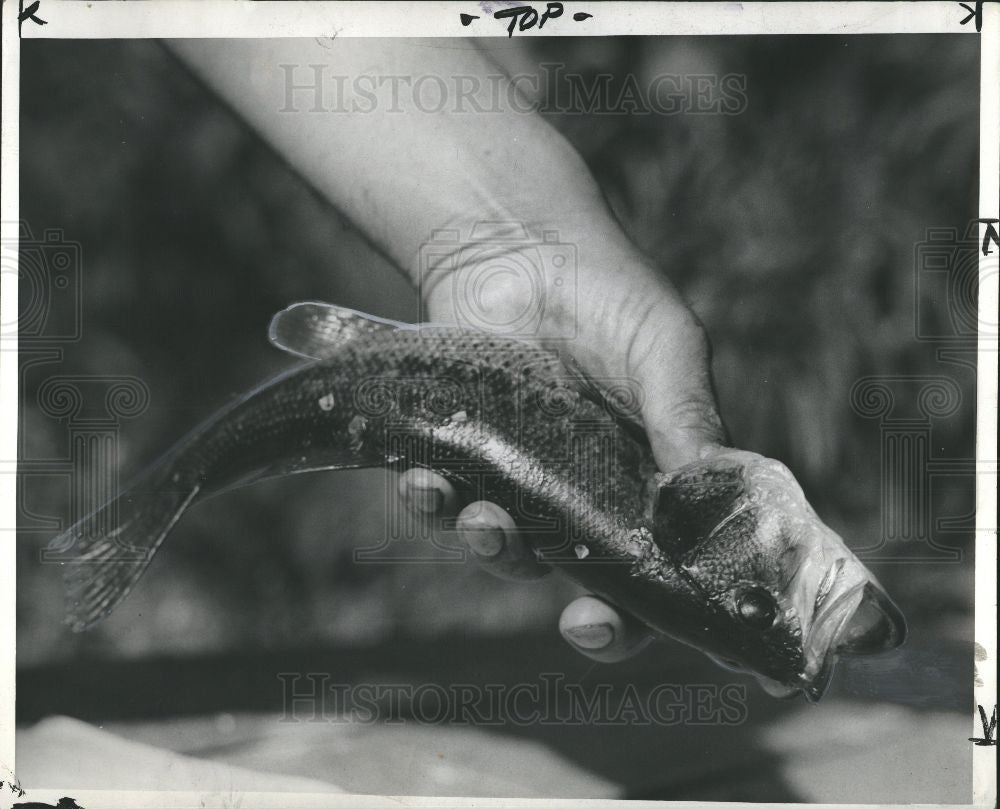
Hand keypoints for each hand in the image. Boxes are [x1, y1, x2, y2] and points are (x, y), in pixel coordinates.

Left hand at [401, 241, 727, 662]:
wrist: (520, 244)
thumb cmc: (611, 294)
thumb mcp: (667, 348)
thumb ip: (689, 418)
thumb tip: (714, 497)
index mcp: (654, 480)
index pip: (670, 568)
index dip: (660, 615)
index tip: (642, 629)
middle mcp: (592, 495)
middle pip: (594, 585)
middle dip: (589, 620)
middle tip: (579, 620)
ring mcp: (526, 480)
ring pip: (513, 549)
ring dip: (498, 549)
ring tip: (484, 517)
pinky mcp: (466, 454)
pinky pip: (445, 498)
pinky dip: (433, 500)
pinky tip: (424, 481)